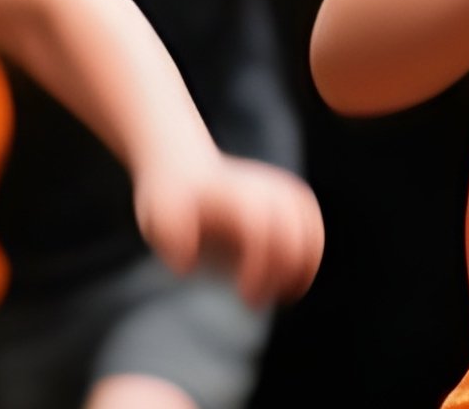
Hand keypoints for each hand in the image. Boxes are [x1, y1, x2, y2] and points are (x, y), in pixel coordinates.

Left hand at [136, 154, 324, 305]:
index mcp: (231, 197)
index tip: (245, 298)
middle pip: (292, 229)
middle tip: (258, 301)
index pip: (260, 228)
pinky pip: (310, 218)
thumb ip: (171, 236)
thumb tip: (188, 263)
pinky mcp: (286, 193)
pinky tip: (297, 276)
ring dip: (305, 262)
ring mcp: (276, 187)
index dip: (261, 267)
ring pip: (308, 222)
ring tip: (288, 293)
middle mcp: (260, 188)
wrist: (183, 168)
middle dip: (284, 271)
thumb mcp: (157, 217)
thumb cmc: (168, 202)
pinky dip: (312, 248)